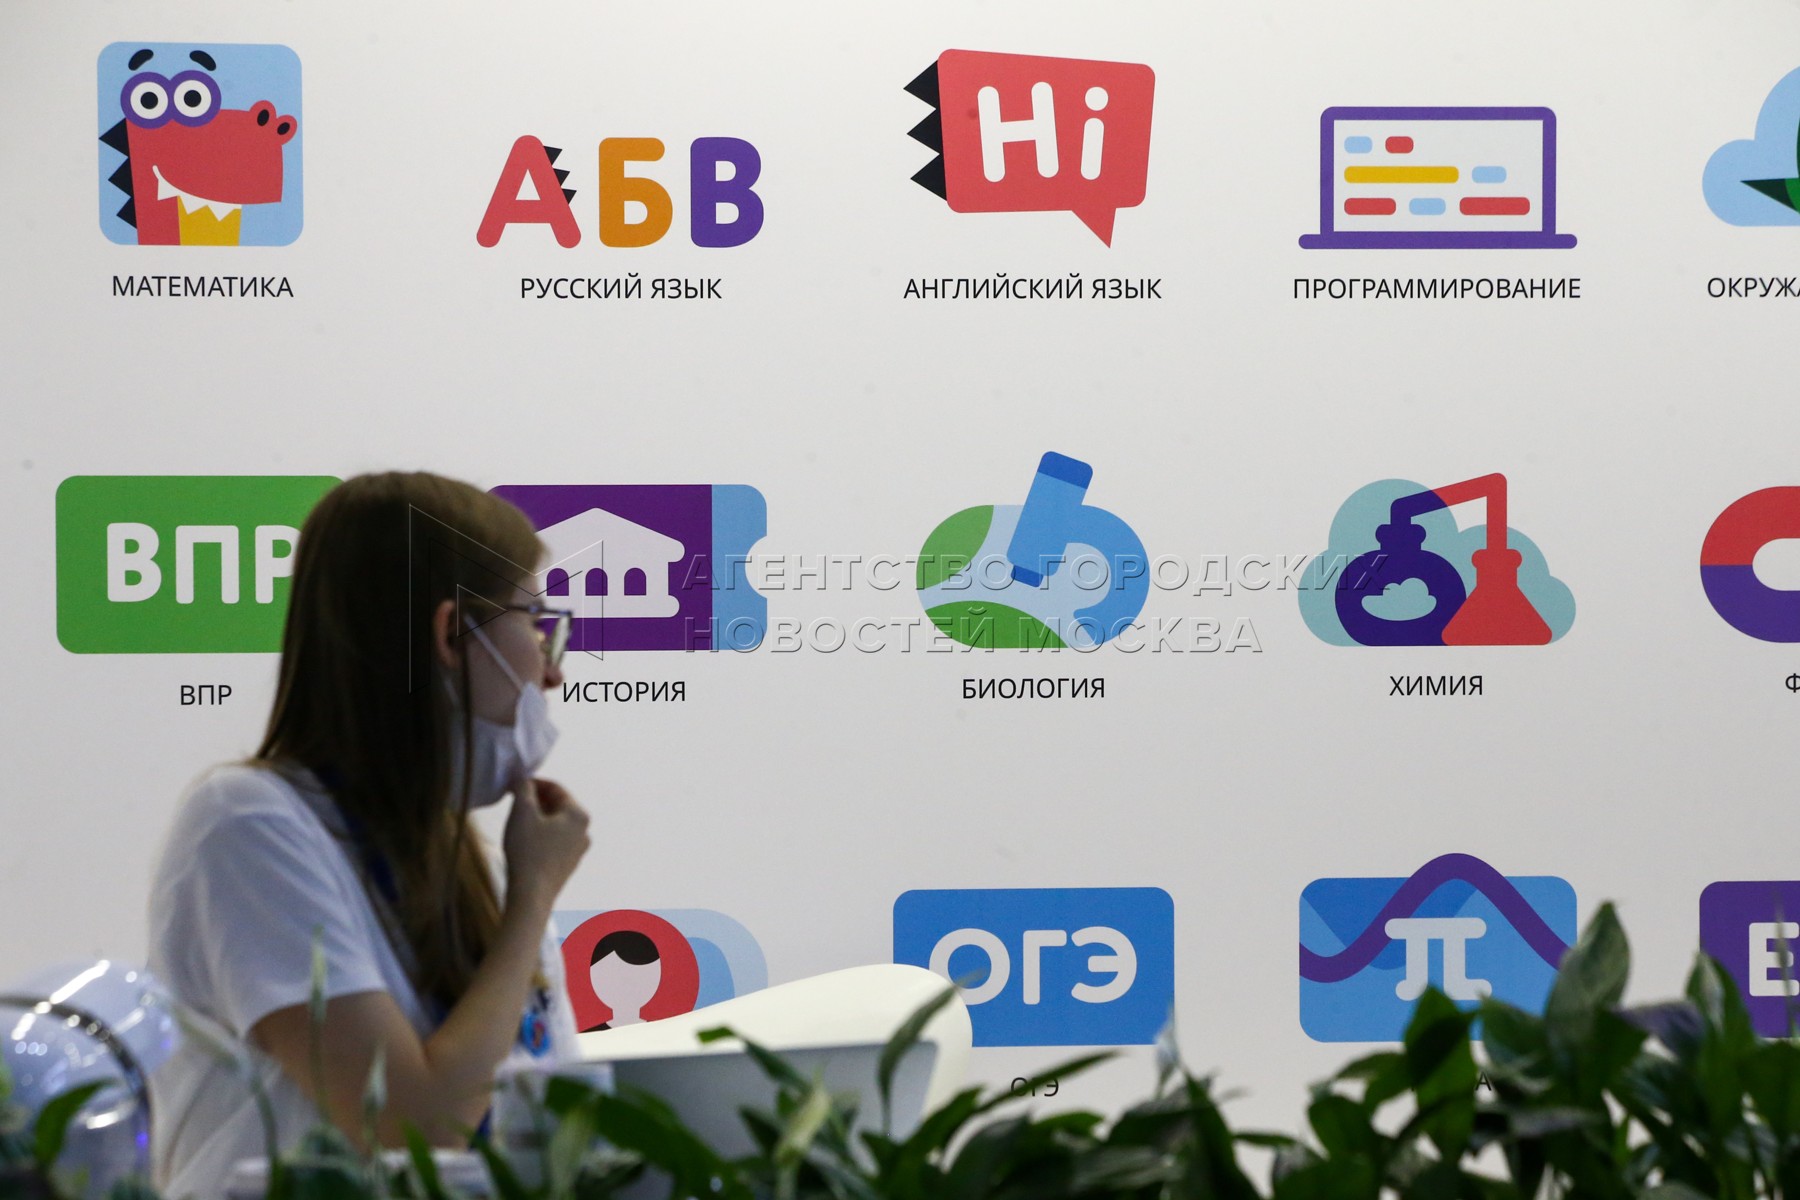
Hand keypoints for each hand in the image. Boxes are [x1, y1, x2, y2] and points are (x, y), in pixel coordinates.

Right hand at [502, 776, 589, 912]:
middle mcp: (585, 831)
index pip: (556, 788)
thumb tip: (522, 777)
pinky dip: (540, 835)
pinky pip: (554, 841)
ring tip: (516, 821)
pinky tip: (524, 842)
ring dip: (537, 818)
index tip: (514, 785)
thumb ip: (523, 789)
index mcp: (579, 815)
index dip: (533, 783)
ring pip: (556, 825)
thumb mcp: (522, 812)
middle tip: (513, 802)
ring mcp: (578, 850)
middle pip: (558, 806)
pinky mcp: (568, 865)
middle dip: (535, 801)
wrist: (531, 895)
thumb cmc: (528, 850)